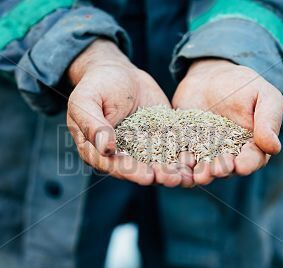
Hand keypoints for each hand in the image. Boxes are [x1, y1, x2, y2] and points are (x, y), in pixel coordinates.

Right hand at [67, 40, 191, 186]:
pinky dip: (182, 157)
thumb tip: (105, 149)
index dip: (130, 172)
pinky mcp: (158, 140)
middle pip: (138, 170)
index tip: (147, 176)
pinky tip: (195, 159)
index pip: (113, 166)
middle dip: (157, 176)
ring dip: (173, 173)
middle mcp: (119, 156)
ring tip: (188, 176)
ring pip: (157, 166)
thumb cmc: (97, 84)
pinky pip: (171, 151)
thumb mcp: (87, 100)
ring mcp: (140, 150)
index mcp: (96, 151)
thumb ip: (92, 124)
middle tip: (174, 179)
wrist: (119, 72)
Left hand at [172, 59, 282, 184]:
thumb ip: (268, 121)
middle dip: (220, 171)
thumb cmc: (243, 85)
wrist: (211, 77)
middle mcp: (229, 156)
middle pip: (226, 168)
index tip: (242, 166)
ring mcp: (206, 153)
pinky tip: (174, 167)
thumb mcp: (262, 96)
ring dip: (199, 174)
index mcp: (252, 147)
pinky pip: (182, 158)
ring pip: (203, 168)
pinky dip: (178, 164)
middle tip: (214, 172)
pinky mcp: (186, 147)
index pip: (252, 159)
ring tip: (195, 176)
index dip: (248, 163)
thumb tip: (274, 147)